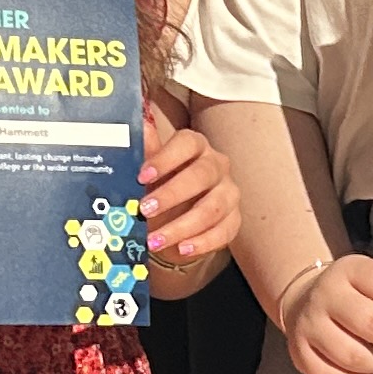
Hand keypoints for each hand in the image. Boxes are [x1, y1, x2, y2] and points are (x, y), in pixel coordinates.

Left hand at [138, 121, 239, 267]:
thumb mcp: (148, 172)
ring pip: (213, 208)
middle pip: (202, 175)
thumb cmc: (161, 186)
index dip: (166, 158)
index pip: (187, 144)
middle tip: (144, 210)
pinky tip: (182, 249)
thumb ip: (145, 152)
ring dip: (182, 226)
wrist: (176, 218)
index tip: (142, 176)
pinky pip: (224, 231)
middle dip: (172, 195)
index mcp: (195, 146)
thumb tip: (138, 124)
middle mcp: (217, 165)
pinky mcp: (234, 219)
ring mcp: (229, 193)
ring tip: (155, 241)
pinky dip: (202, 242)